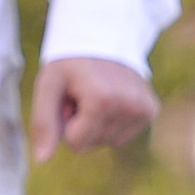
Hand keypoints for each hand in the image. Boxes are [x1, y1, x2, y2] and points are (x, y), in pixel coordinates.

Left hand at [30, 57, 160, 162]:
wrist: (103, 33)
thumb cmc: (70, 61)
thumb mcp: (48, 85)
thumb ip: (43, 122)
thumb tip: (42, 161)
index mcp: (103, 100)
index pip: (75, 143)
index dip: (66, 121)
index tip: (70, 95)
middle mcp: (129, 106)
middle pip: (92, 144)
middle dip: (81, 122)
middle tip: (82, 92)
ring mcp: (144, 109)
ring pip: (108, 141)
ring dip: (96, 122)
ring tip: (95, 92)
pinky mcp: (152, 110)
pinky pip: (123, 136)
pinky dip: (112, 122)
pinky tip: (111, 98)